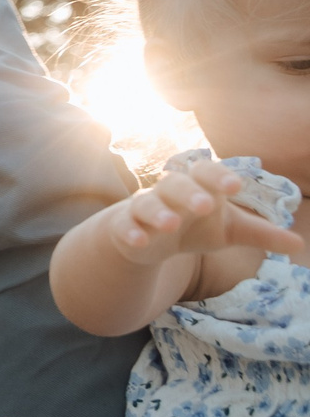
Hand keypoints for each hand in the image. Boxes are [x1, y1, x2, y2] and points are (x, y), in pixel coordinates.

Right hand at [105, 157, 303, 264]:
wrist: (147, 238)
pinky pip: (124, 225)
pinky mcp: (124, 226)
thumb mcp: (229, 230)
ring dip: (159, 212)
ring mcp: (144, 208)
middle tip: (206, 206)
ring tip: (172, 224)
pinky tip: (140, 241)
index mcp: (197, 187)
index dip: (219, 176)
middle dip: (190, 193)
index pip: (206, 172)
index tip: (236, 186)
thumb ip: (260, 234)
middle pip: (175, 183)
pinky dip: (131, 232)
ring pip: (147, 202)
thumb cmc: (193, 227)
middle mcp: (169, 192)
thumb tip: (299, 244)